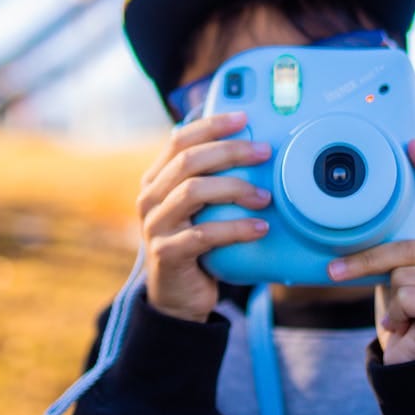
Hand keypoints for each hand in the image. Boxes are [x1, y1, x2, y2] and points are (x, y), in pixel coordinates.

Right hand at [136, 111, 272, 322]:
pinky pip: (205, 234)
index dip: (211, 125)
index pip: (179, 140)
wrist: (178, 296)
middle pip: (189, 161)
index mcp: (156, 179)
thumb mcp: (199, 208)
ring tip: (265, 196)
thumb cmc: (196, 243)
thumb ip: (211, 179)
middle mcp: (150, 198)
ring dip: (235, 188)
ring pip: (193, 192)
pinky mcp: (167, 253)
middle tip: (264, 152)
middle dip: (230, 151)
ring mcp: (155, 226)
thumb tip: (254, 147)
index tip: (244, 118)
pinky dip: (237, 229)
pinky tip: (260, 228)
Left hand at [327, 139, 414, 364]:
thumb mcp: (399, 274)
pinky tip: (408, 326)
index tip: (411, 145)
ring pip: (403, 272)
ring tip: (401, 314)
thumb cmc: (406, 315)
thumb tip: (358, 218)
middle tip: (334, 270)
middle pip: (407, 245)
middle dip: (367, 260)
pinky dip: (396, 312)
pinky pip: (407, 294)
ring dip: (388, 297)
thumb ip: (397, 250)